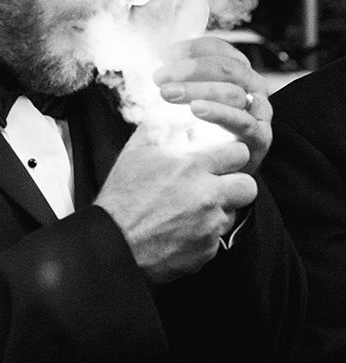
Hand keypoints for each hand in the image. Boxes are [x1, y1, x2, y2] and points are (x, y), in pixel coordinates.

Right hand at [95, 120, 256, 282]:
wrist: (114, 243)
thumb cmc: (122, 196)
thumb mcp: (135, 151)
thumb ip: (159, 128)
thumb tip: (171, 112)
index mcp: (192, 166)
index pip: (239, 153)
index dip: (231, 154)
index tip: (221, 157)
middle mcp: (207, 195)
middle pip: (248, 186)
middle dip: (236, 183)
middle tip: (218, 183)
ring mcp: (209, 226)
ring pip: (232, 213)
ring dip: (218, 209)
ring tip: (193, 208)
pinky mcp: (206, 251)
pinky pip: (216, 239)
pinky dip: (204, 234)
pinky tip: (182, 229)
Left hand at [153, 35, 272, 174]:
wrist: (219, 172)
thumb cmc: (199, 130)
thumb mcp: (185, 99)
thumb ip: (174, 79)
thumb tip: (152, 57)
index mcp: (237, 70)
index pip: (217, 49)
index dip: (190, 49)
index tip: (162, 55)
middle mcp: (253, 85)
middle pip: (225, 68)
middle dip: (189, 69)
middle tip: (159, 78)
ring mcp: (259, 111)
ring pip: (231, 92)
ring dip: (197, 89)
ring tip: (167, 93)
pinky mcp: (260, 137)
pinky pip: (241, 120)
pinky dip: (218, 112)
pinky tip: (196, 109)